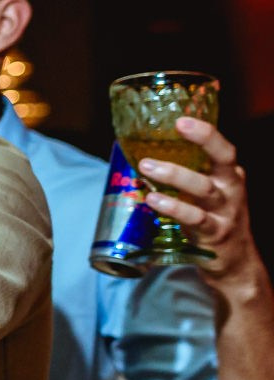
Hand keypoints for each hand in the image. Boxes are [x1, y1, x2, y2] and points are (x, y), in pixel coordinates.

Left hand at [138, 116, 263, 285]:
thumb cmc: (213, 218)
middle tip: (175, 128)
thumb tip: (146, 148)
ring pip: (203, 188)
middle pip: (222, 160)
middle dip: (202, 141)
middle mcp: (232, 189)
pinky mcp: (214, 234)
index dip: (206, 132)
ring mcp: (225, 212)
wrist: (234, 260)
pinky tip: (153, 199)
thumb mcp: (209, 191)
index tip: (182, 119)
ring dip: (175, 175)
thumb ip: (190, 172)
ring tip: (147, 167)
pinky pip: (194, 218)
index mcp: (229, 174)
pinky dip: (173, 208)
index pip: (223, 148)